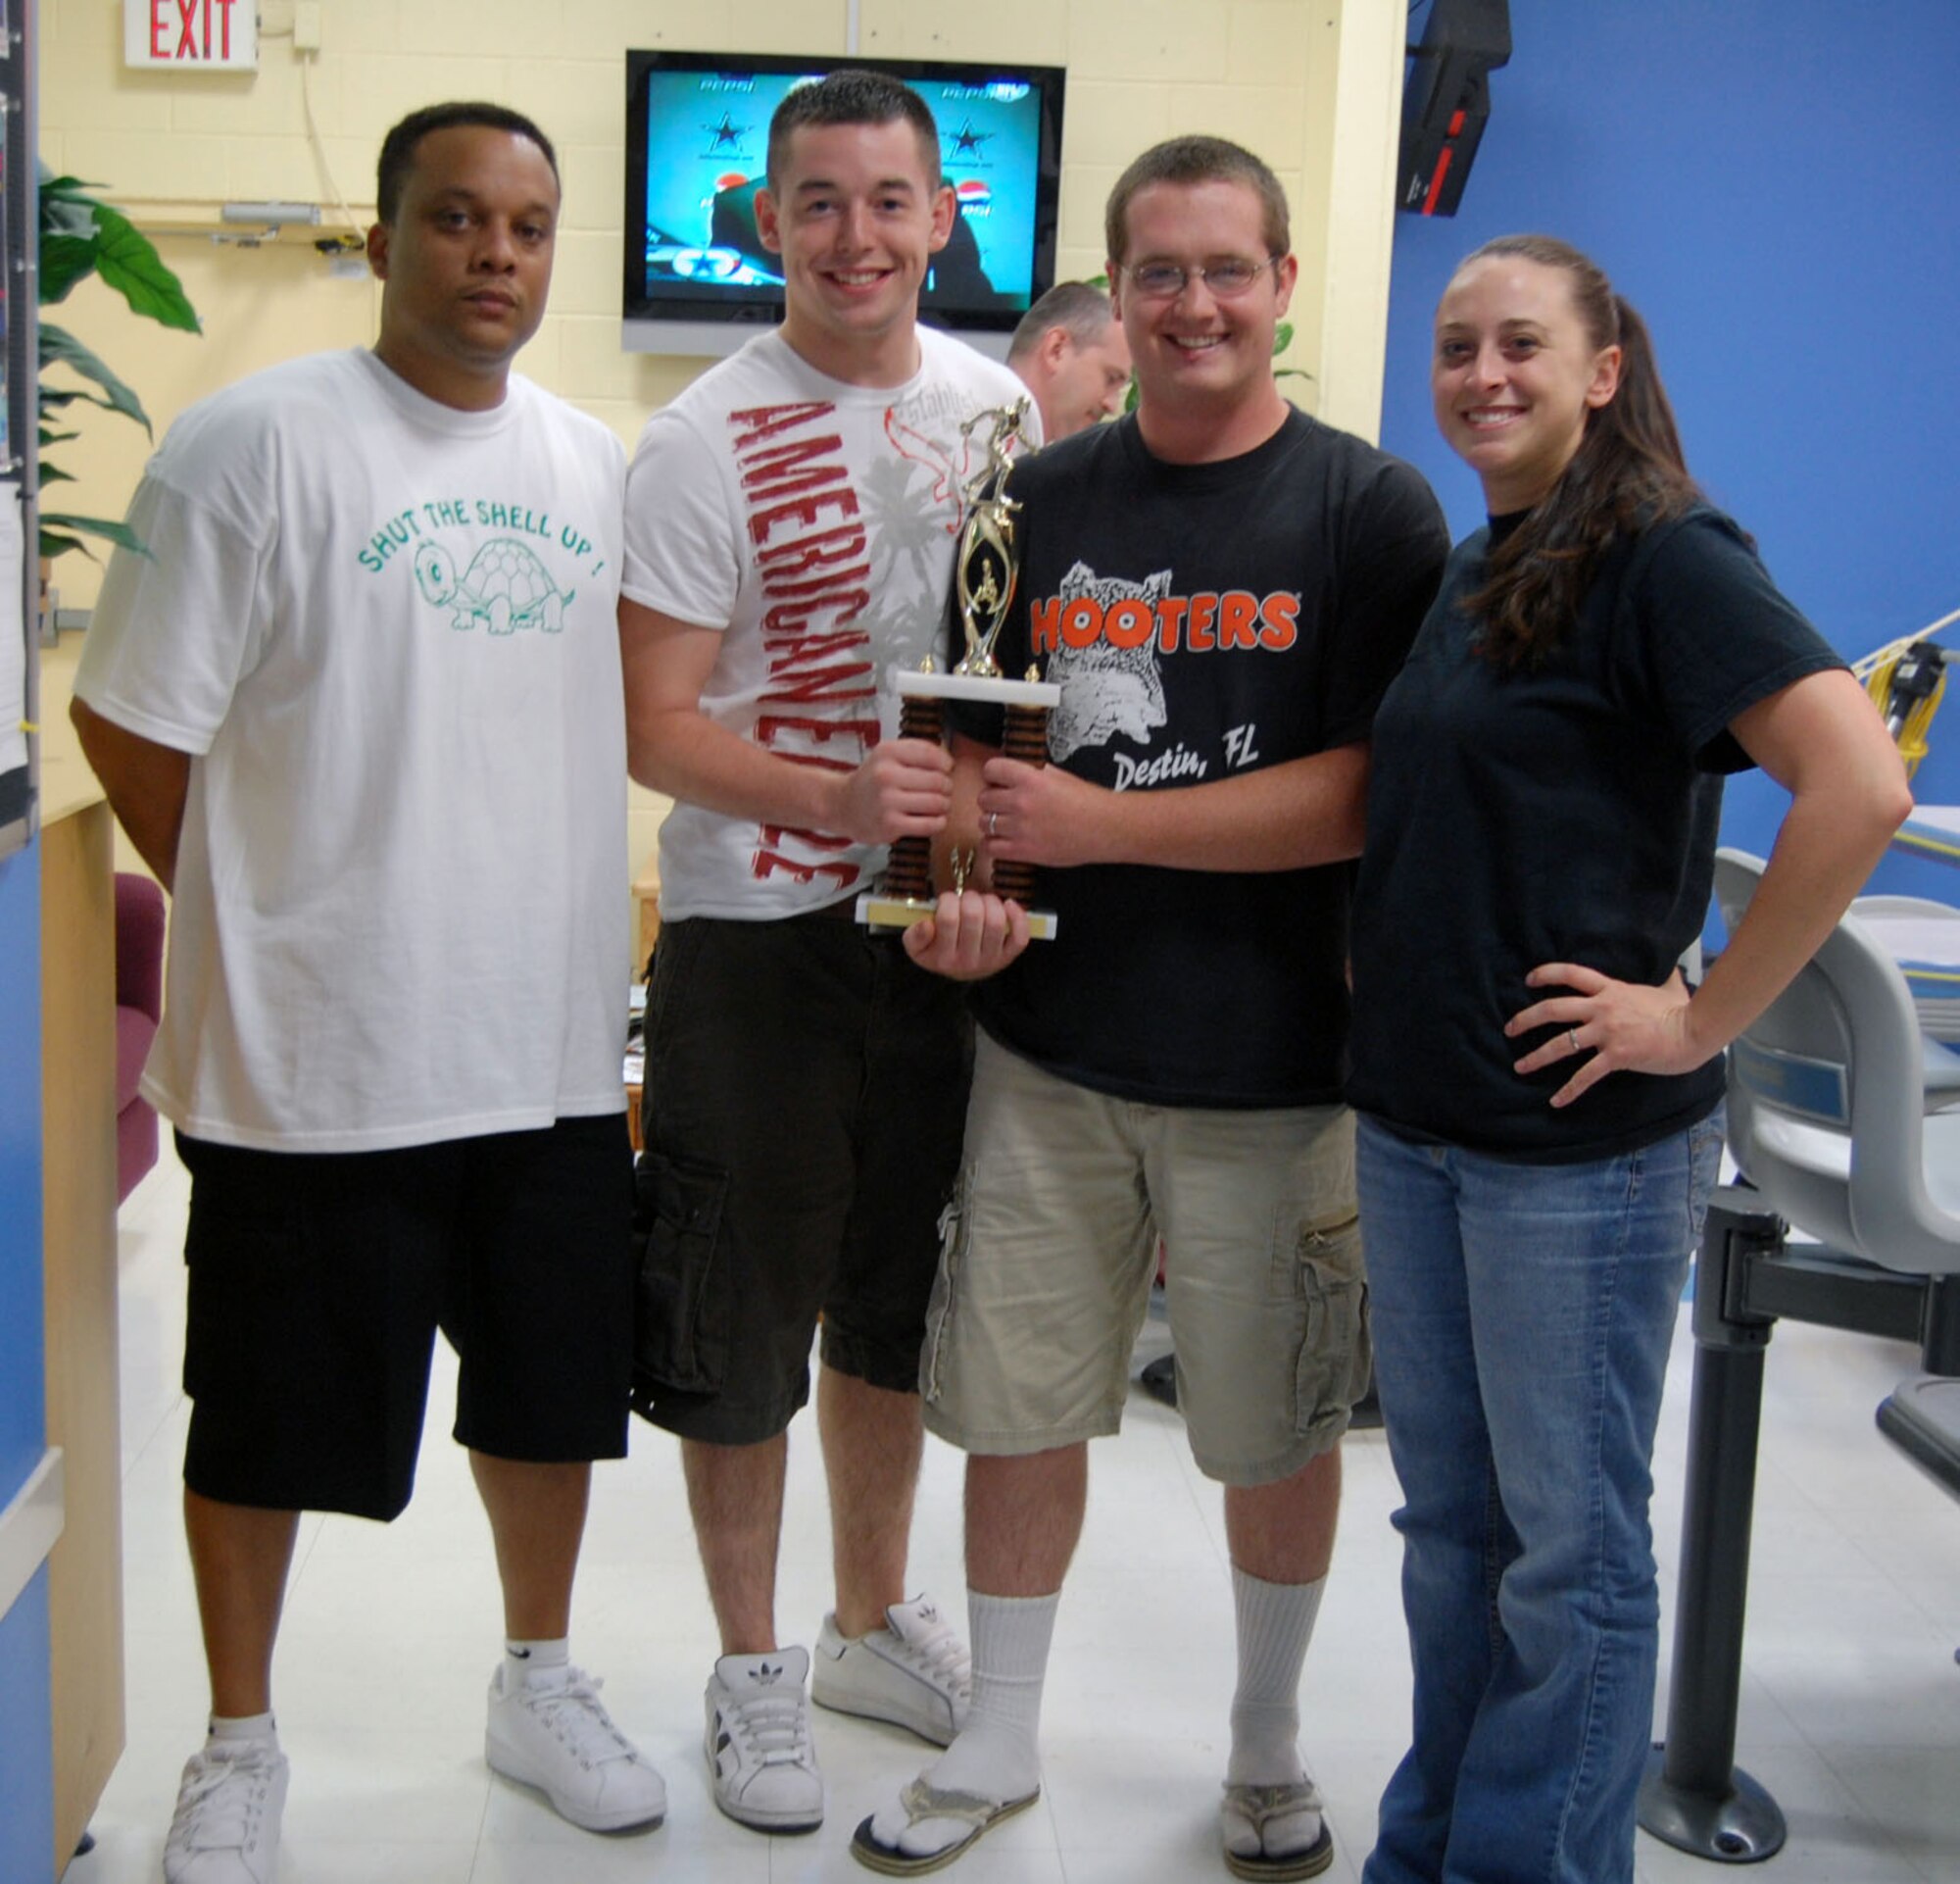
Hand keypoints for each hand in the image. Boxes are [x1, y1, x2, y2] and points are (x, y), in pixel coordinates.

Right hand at [831, 738, 952, 845]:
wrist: (844, 806)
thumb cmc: (874, 780)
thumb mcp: (887, 754)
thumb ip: (917, 751)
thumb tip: (950, 762)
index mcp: (887, 752)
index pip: (932, 754)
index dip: (946, 764)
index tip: (947, 770)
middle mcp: (885, 774)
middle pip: (938, 780)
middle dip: (947, 787)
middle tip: (944, 791)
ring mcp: (887, 800)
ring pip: (937, 802)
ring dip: (944, 805)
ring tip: (939, 805)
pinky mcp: (890, 824)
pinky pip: (930, 824)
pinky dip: (939, 822)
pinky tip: (935, 819)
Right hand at [902, 889, 1030, 980]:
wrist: (956, 970)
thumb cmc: (936, 951)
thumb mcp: (915, 947)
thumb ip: (914, 936)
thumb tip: (927, 924)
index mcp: (943, 958)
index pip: (948, 919)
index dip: (948, 900)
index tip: (947, 899)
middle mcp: (968, 963)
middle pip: (974, 917)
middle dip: (969, 898)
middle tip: (965, 898)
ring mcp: (991, 961)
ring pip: (996, 922)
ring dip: (990, 902)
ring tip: (982, 900)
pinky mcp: (1008, 957)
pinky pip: (1020, 937)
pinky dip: (1018, 917)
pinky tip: (1008, 904)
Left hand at [976, 756, 1106, 868]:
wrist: (1105, 828)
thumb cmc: (1087, 800)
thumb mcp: (1059, 775)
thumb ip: (1033, 772)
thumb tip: (1013, 771)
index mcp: (1030, 778)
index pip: (991, 769)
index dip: (993, 774)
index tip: (998, 780)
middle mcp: (1021, 802)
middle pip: (984, 798)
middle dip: (991, 800)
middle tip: (1003, 804)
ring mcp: (1020, 828)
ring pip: (984, 823)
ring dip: (992, 822)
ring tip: (1005, 824)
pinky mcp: (1023, 851)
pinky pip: (991, 847)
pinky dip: (993, 844)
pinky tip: (1004, 841)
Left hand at [1505, 963, 1707, 1107]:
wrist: (1695, 1031)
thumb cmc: (1683, 1011)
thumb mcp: (1668, 987)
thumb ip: (1662, 978)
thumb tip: (1672, 970)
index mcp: (1611, 990)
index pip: (1572, 974)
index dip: (1547, 974)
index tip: (1529, 980)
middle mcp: (1603, 1008)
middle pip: (1554, 1009)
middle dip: (1526, 1019)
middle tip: (1509, 1029)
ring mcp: (1607, 1032)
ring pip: (1561, 1043)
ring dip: (1536, 1056)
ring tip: (1519, 1066)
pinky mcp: (1616, 1056)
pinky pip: (1585, 1075)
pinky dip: (1568, 1090)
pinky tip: (1555, 1101)